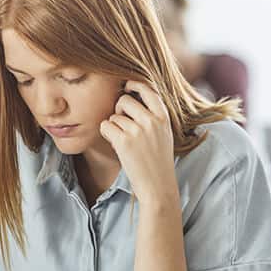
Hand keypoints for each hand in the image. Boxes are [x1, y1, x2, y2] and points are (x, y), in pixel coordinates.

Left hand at [99, 80, 176, 204]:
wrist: (158, 186)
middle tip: (121, 125)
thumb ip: (153, 116)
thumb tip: (132, 97)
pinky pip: (106, 126)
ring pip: (114, 116)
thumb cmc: (159, 162)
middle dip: (119, 110)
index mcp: (163, 118)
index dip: (134, 84)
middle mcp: (152, 121)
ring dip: (113, 127)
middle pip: (125, 100)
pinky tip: (116, 145)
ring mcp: (138, 131)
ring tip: (123, 142)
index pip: (148, 89)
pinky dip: (107, 134)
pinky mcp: (124, 142)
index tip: (126, 85)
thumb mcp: (164, 134)